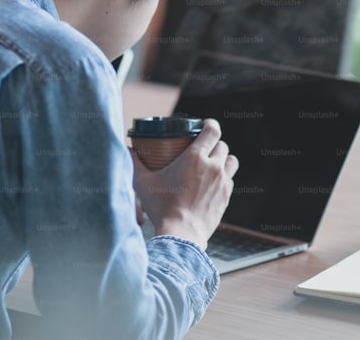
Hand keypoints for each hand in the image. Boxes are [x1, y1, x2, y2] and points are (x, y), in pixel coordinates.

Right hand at [131, 118, 237, 248]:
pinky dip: (224, 177)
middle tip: (203, 147)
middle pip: (222, 145)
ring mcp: (223, 182)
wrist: (181, 234)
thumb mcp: (143, 182)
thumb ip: (135, 164)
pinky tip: (212, 183)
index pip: (213, 131)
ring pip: (231, 161)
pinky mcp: (226, 197)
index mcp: (195, 157)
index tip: (205, 125)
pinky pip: (230, 180)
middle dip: (214, 143)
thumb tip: (127, 150)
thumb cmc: (162, 208)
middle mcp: (213, 167)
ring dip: (224, 159)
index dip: (210, 124)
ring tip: (212, 163)